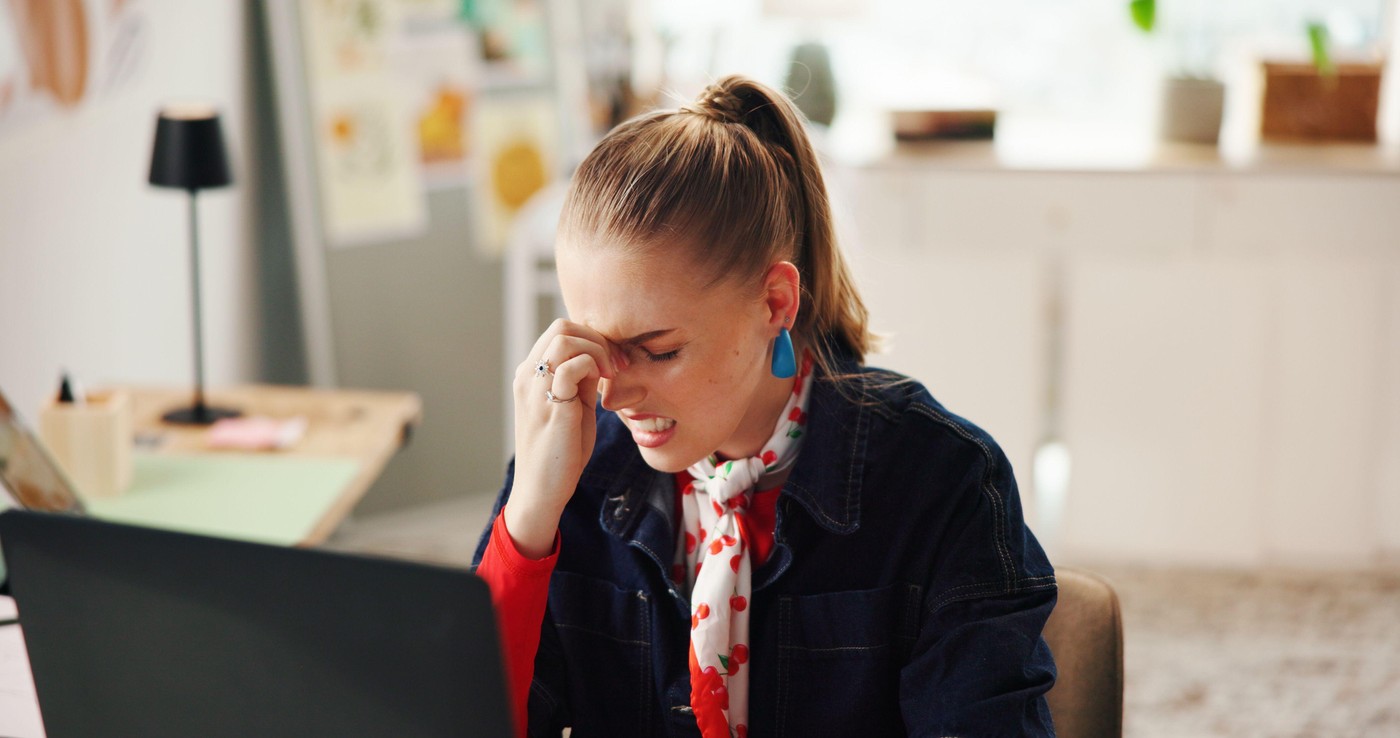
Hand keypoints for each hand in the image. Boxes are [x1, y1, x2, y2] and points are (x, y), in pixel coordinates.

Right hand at [504, 319, 626, 557]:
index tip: (614, 362)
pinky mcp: (550, 406)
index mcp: (531, 374)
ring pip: (563, 338)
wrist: (542, 489)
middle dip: (597, 338)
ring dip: (597, 350)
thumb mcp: (572, 407)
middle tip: (617, 365)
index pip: (560, 330)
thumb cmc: (560, 452)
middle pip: (561, 326)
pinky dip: (593, 368)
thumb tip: (599, 359)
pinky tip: (604, 388)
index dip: (592, 338)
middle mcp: (528, 376)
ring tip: (611, 374)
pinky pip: (570, 366)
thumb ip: (580, 381)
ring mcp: (536, 389)